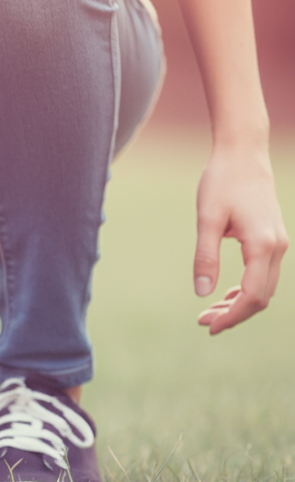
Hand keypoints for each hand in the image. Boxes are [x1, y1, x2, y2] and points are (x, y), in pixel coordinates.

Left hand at [192, 145, 287, 334]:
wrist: (243, 154)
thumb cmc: (222, 182)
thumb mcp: (206, 220)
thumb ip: (205, 257)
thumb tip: (203, 292)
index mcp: (262, 246)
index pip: (251, 296)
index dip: (231, 316)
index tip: (209, 327)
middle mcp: (277, 247)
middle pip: (261, 297)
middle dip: (234, 315)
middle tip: (203, 322)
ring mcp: (278, 243)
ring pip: (264, 288)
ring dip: (239, 304)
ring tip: (209, 312)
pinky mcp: (273, 238)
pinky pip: (264, 274)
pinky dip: (246, 289)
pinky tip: (225, 293)